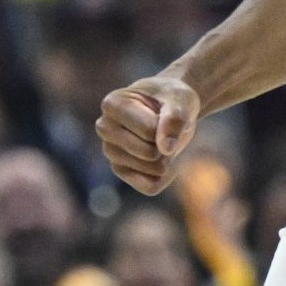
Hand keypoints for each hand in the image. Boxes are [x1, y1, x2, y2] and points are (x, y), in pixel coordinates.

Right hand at [96, 76, 200, 195]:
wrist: (170, 106)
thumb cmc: (172, 98)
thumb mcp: (180, 100)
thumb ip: (174, 119)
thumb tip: (165, 150)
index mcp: (112, 105)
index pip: (149, 131)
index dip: (166, 125)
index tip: (162, 111)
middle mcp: (105, 128)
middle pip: (148, 153)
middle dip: (166, 144)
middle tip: (165, 128)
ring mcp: (110, 151)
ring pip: (151, 170)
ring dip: (167, 158)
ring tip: (162, 139)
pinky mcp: (121, 170)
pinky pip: (151, 186)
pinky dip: (166, 176)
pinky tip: (164, 158)